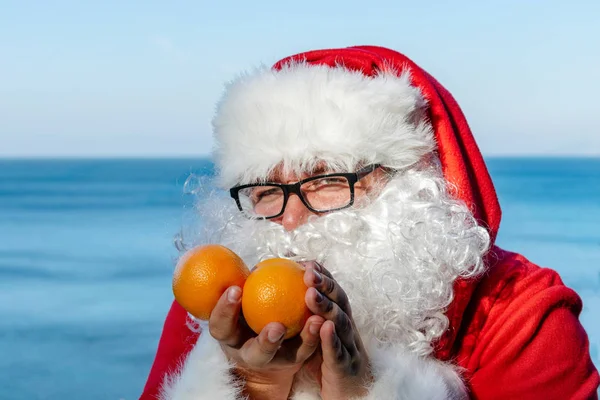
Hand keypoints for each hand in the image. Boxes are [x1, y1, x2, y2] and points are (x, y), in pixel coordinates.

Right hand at [208, 284, 324, 398]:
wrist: (263, 338)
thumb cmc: (246, 309)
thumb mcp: (237, 299)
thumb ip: (238, 284)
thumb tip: (242, 259)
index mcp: (231, 338)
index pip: (221, 327)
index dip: (225, 311)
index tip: (236, 290)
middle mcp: (251, 355)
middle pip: (256, 354)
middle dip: (266, 342)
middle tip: (278, 326)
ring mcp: (276, 360)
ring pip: (290, 356)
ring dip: (304, 339)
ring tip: (316, 320)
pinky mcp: (297, 359)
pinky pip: (308, 348)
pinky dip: (316, 333)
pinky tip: (325, 317)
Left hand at [303, 262, 372, 399]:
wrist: (351, 397)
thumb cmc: (330, 365)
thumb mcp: (318, 337)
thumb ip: (307, 317)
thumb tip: (283, 294)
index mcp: (342, 320)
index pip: (334, 292)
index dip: (323, 276)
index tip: (307, 262)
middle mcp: (348, 329)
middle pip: (340, 301)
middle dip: (326, 284)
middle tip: (308, 272)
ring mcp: (350, 347)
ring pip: (341, 323)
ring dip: (326, 306)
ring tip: (311, 294)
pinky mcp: (347, 367)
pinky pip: (339, 351)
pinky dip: (332, 338)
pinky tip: (323, 327)